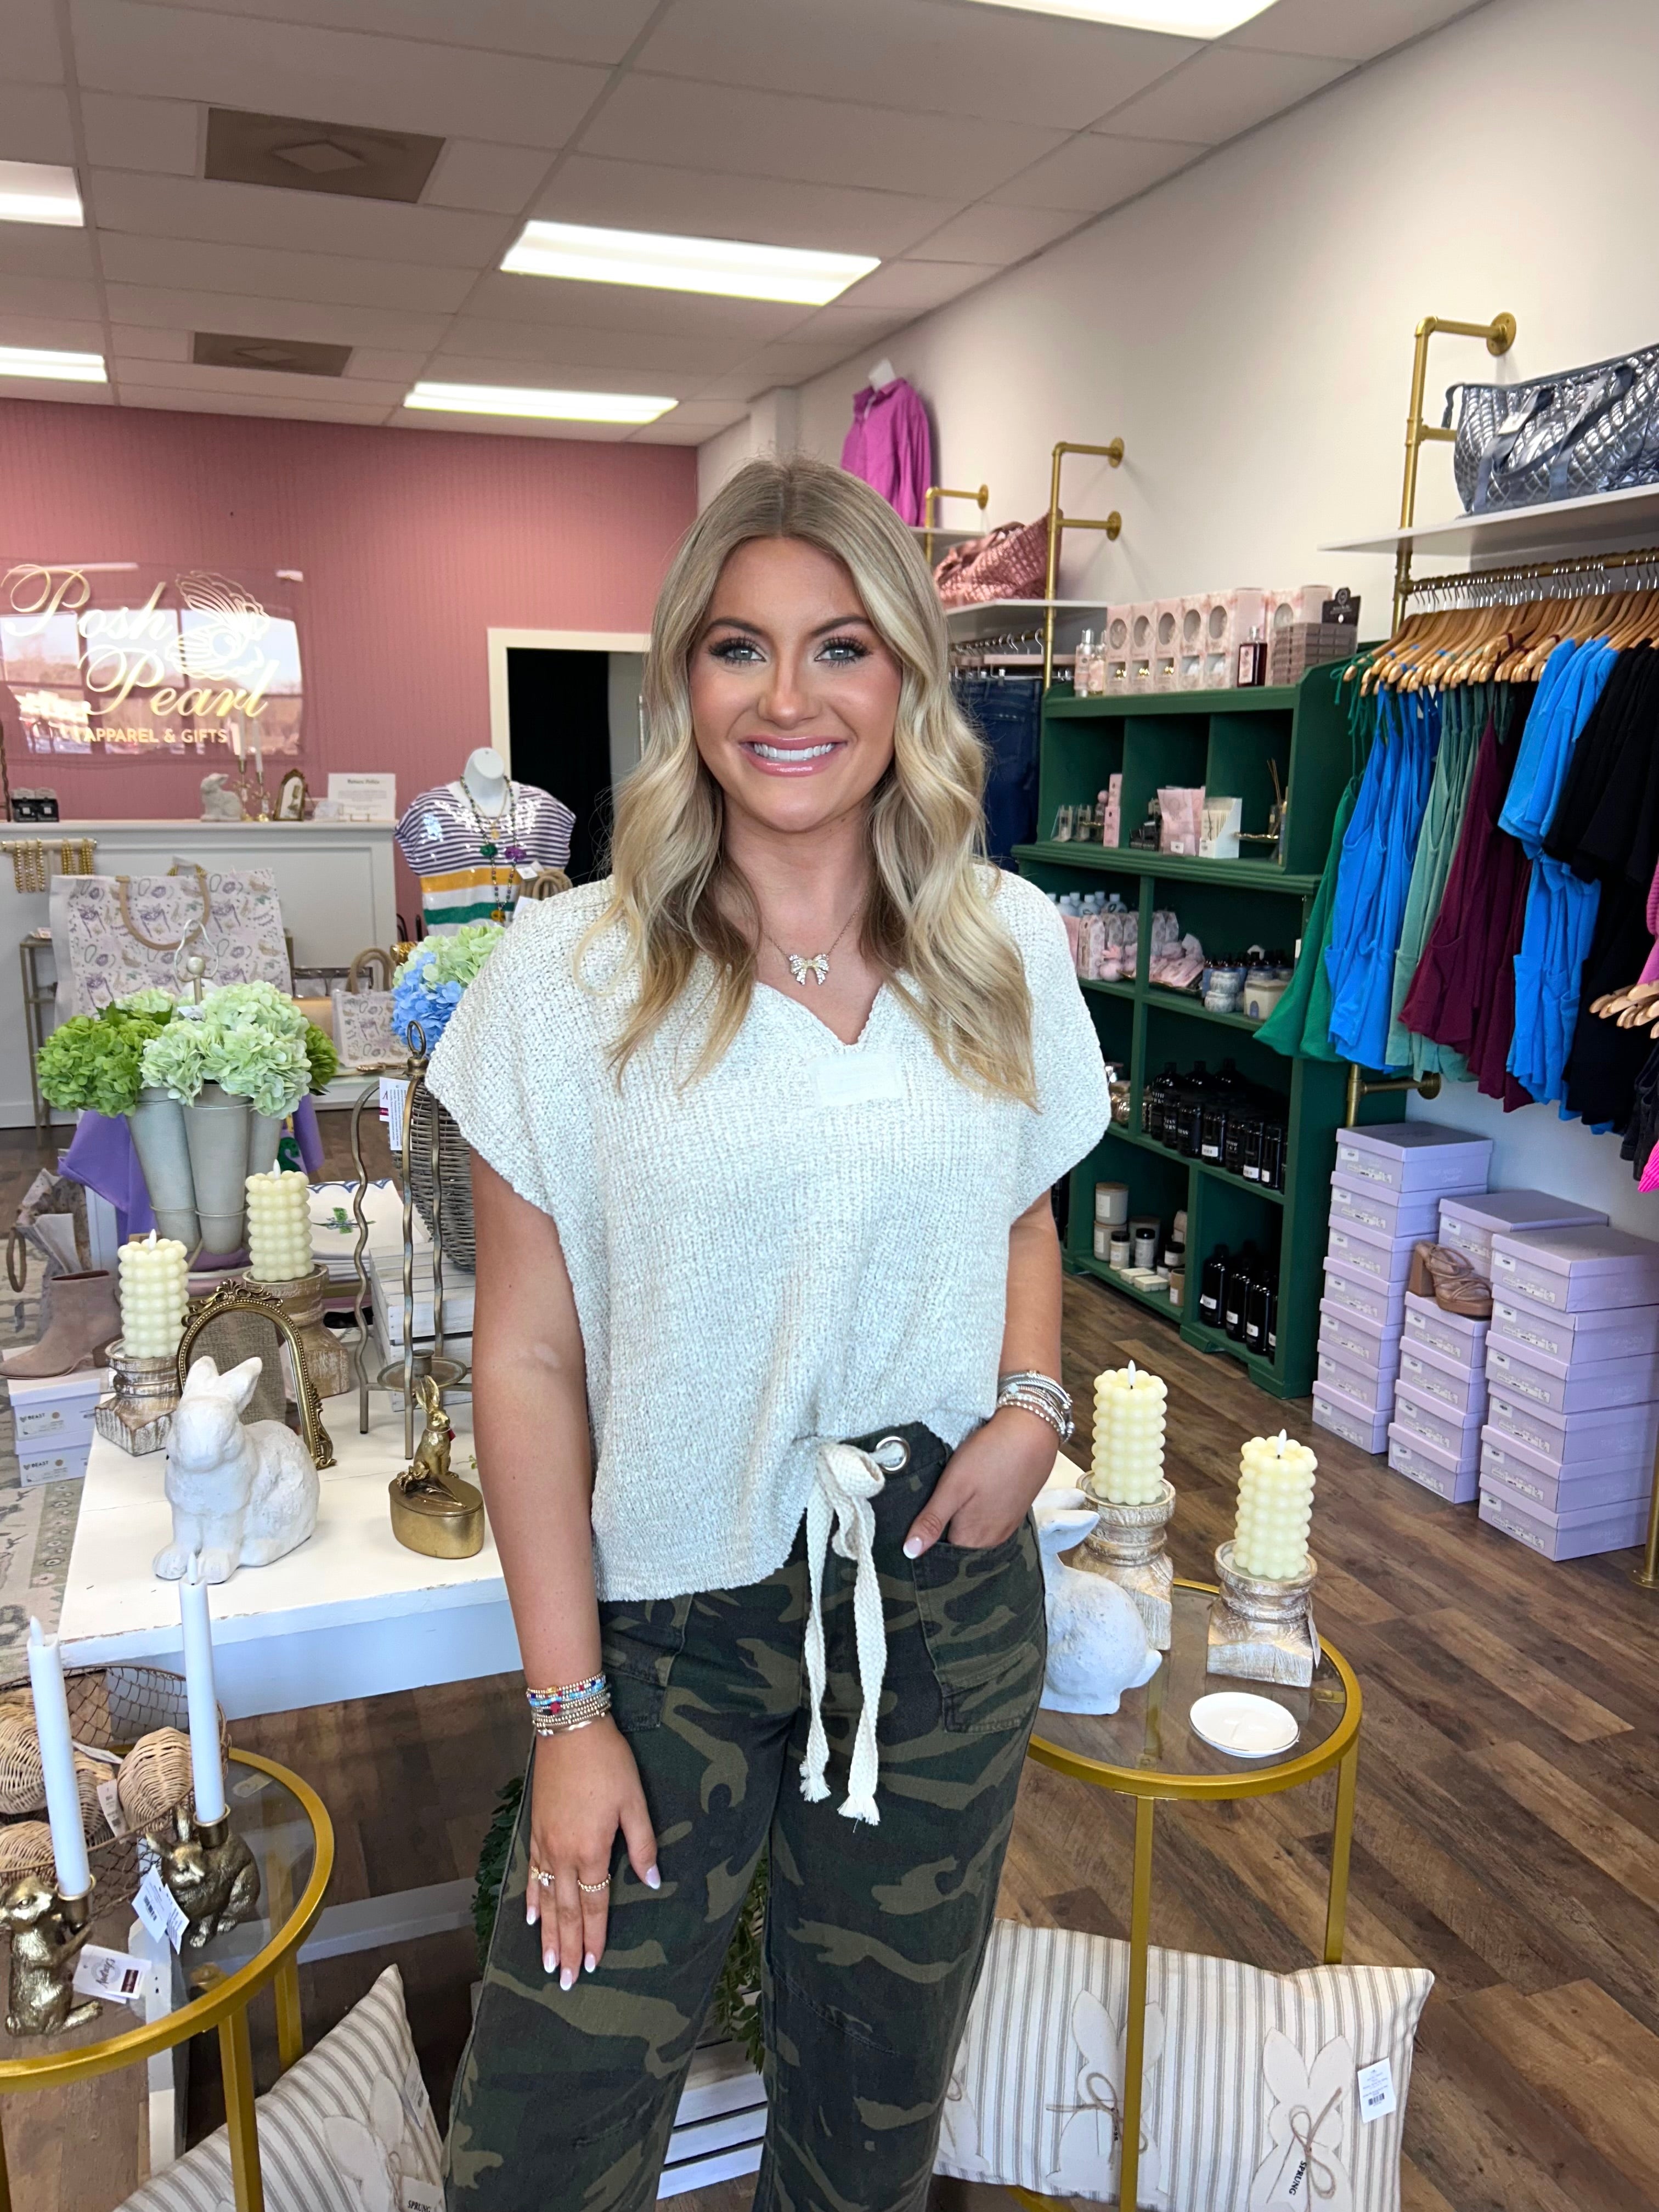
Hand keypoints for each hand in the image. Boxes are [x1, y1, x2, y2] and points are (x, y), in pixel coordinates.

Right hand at [526, 1720, 658, 1988]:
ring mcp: (546, 1842)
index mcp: (592, 1850)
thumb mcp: (635, 1800)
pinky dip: (532, 1897)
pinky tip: (531, 1915)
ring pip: (546, 1898)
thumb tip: (652, 1881)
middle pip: (566, 1911)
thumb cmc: (609, 1762)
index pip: (594, 1905)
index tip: (594, 1966)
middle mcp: (564, 1854)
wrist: (569, 1727)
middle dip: (568, 1948)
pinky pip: (532, 1872)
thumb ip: (643, 1844)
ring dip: (547, 1933)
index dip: (595, 1937)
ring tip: (547, 1963)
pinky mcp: (536, 1828)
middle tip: (565, 1982)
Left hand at [902, 1406, 1059, 1556]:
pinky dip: (979, 1512)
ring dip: (962, 1520)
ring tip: (954, 1497)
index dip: (927, 1537)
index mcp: (973, 1537)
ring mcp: (1007, 1525)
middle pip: (959, 1543)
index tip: (917, 1521)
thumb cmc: (989, 1456)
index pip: (941, 1552)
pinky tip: (974, 1494)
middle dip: (945, 1529)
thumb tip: (910, 1552)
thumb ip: (932, 1521)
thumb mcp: (953, 1487)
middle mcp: (992, 1539)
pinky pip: (990, 1521)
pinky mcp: (1015, 1511)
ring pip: (975, 1532)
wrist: (1032, 1433)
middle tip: (934, 1503)